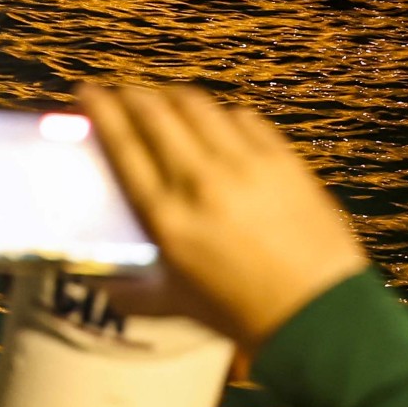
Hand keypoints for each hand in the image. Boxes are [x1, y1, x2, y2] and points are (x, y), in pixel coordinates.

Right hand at [79, 83, 369, 349]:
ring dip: (173, 96)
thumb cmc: (243, 315)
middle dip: (132, 94)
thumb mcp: (178, 305)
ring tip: (165, 99)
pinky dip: (222, 114)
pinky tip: (219, 122)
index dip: (100, 110)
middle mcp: (199, 181)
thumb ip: (133, 294)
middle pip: (155, 114)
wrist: (320, 314)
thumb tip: (101, 286)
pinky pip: (243, 118)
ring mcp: (244, 165)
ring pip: (197, 106)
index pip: (123, 146)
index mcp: (167, 217)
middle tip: (123, 92)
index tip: (87, 91)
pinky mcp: (282, 160)